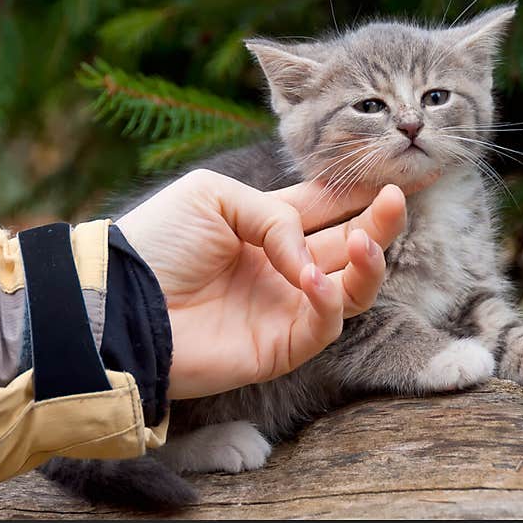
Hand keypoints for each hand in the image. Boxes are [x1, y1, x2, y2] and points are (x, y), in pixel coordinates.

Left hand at [116, 169, 406, 398]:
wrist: (120, 300)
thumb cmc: (157, 241)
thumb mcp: (214, 197)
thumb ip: (274, 214)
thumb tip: (310, 256)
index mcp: (269, 227)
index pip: (330, 208)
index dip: (365, 193)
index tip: (403, 174)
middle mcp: (285, 267)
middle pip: (351, 247)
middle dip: (380, 224)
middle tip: (398, 199)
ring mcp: (285, 308)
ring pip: (352, 289)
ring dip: (367, 263)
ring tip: (363, 241)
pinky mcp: (281, 347)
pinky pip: (323, 325)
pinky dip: (327, 301)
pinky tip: (313, 280)